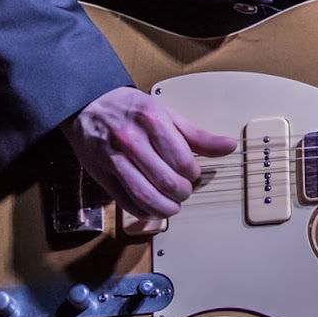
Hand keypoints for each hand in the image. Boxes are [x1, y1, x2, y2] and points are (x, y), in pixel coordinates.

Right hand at [62, 86, 236, 218]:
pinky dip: (144, 211)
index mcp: (153, 121)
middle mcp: (132, 141)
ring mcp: (115, 160)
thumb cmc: (130, 109)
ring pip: (146, 197)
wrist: (88, 104)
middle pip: (167, 182)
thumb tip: (229, 146)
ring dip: (166, 208)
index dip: (193, 174)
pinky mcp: (102, 176)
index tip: (193, 174)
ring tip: (172, 204)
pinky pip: (127, 204)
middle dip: (183, 193)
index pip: (183, 162)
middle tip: (184, 190)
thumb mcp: (166, 114)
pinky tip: (152, 206)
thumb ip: (198, 135)